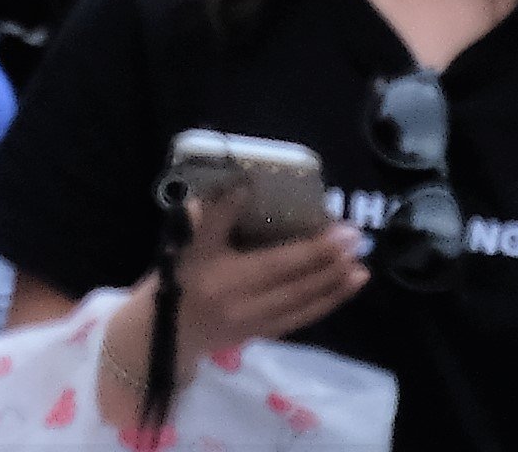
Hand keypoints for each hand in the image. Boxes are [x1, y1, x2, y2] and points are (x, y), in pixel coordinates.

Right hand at [166, 210, 369, 356]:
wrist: (155, 335)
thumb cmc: (173, 278)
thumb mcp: (187, 240)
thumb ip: (216, 212)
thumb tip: (246, 181)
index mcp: (227, 279)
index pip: (280, 264)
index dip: (315, 249)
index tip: (343, 231)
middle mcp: (245, 306)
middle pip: (298, 287)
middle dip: (332, 266)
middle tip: (361, 244)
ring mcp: (253, 326)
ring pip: (302, 307)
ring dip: (334, 290)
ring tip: (361, 272)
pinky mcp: (257, 337)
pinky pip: (295, 322)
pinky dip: (320, 307)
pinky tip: (337, 293)